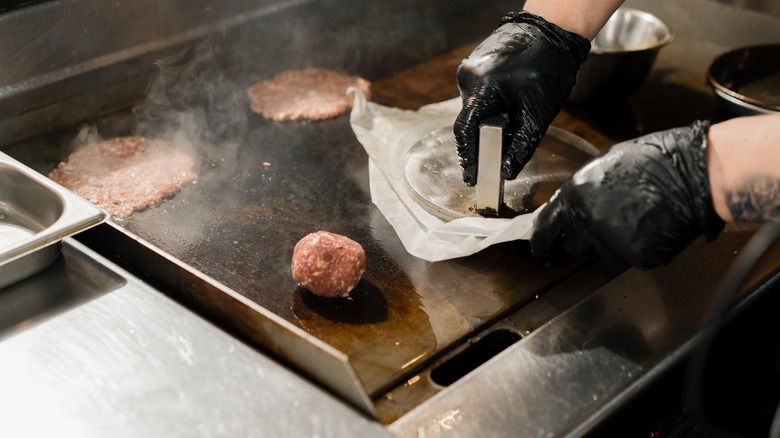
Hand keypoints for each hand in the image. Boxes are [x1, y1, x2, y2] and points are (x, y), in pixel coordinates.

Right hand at [454, 12, 589, 185]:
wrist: (552, 29)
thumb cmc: (548, 66)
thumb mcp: (538, 112)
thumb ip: (521, 145)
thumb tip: (508, 171)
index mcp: (480, 87)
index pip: (465, 132)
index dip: (469, 158)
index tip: (472, 178)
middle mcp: (467, 77)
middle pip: (469, 121)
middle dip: (483, 139)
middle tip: (498, 157)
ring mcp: (469, 69)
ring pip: (474, 108)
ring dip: (488, 122)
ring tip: (511, 123)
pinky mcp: (475, 66)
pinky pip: (478, 95)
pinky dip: (490, 107)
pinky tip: (508, 107)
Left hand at [530, 121, 725, 268]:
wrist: (693, 172)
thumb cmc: (654, 161)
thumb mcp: (603, 167)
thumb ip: (580, 192)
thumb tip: (569, 207)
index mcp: (574, 196)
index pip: (544, 230)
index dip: (542, 243)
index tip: (542, 250)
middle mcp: (587, 221)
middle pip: (576, 246)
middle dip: (587, 239)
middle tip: (611, 222)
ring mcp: (612, 241)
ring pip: (605, 253)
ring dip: (617, 242)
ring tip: (639, 215)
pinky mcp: (637, 256)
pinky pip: (632, 258)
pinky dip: (642, 248)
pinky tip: (653, 226)